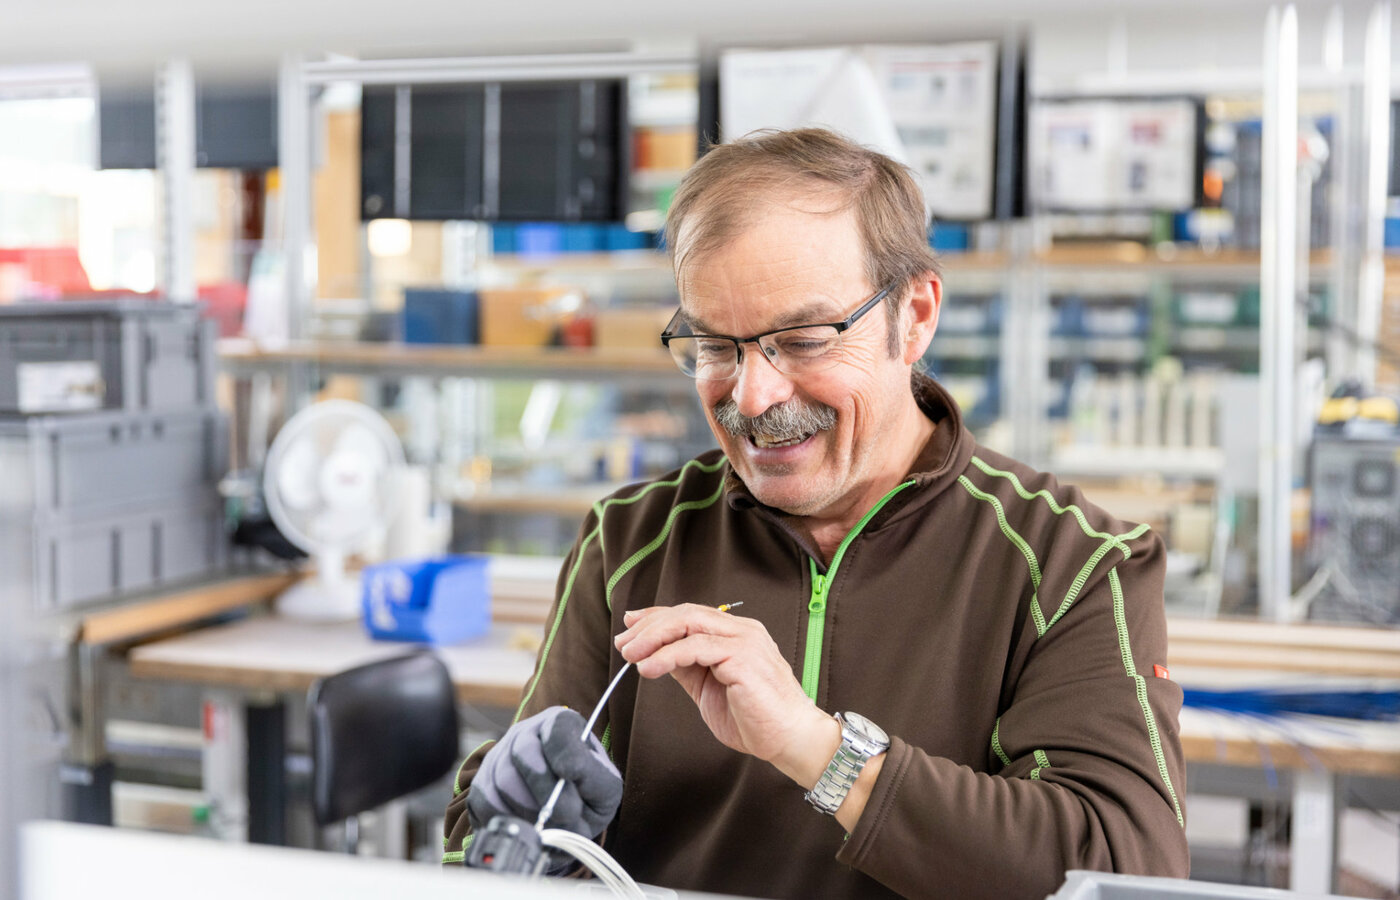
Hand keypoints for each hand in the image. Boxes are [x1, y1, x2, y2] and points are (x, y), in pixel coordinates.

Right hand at [466, 706, 621, 837]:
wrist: (562, 812)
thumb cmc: (587, 796)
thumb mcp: (605, 787)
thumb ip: (594, 782)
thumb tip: (567, 783)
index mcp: (562, 723)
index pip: (558, 727)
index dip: (565, 753)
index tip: (572, 776)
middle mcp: (527, 732)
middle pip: (524, 751)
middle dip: (547, 792)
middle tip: (566, 814)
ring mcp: (500, 755)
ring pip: (504, 780)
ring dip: (531, 810)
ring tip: (550, 821)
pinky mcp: (481, 783)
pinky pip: (486, 801)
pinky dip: (510, 818)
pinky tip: (528, 821)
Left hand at [614, 604, 836, 783]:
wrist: (790, 740)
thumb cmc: (755, 718)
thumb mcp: (709, 687)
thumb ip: (687, 667)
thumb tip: (654, 654)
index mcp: (736, 634)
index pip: (690, 613)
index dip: (656, 616)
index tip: (630, 625)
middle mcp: (742, 631)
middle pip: (686, 613)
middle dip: (649, 626)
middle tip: (624, 643)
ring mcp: (744, 641)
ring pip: (689, 624)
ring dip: (653, 638)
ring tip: (631, 655)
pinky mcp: (743, 658)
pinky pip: (696, 648)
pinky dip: (667, 656)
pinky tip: (649, 668)